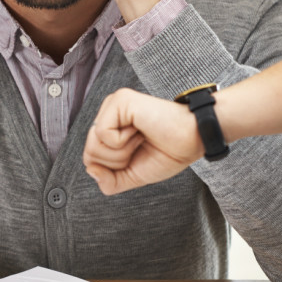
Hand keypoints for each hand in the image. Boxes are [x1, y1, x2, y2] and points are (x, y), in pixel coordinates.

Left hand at [83, 88, 203, 194]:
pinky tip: (140, 130)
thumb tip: (90, 170)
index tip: (138, 154)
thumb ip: (109, 180)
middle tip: (141, 146)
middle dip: (117, 162)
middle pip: (89, 154)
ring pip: (93, 145)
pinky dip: (122, 141)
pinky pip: (102, 134)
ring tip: (141, 138)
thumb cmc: (168, 153)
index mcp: (109, 127)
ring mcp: (113, 104)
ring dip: (121, 152)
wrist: (192, 141)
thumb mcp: (133, 175)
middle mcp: (108, 113)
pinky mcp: (119, 100)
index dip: (114, 169)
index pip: (91, 159)